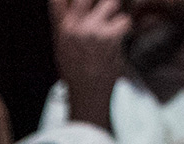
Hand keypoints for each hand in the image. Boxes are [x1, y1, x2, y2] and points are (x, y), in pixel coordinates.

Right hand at [48, 0, 128, 130]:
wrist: (89, 93)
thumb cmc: (77, 71)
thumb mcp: (62, 46)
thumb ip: (63, 22)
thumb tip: (63, 3)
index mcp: (61, 29)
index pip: (57, 1)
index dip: (71, 0)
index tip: (81, 3)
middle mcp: (74, 27)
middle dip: (102, 3)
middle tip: (105, 10)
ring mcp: (91, 30)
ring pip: (111, 3)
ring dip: (115, 14)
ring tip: (112, 29)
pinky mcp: (109, 37)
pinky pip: (125, 21)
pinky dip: (125, 28)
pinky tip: (118, 41)